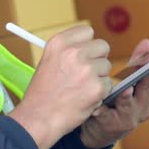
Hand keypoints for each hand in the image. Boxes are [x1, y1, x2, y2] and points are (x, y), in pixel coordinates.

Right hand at [8, 25, 111, 148]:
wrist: (39, 118)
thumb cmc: (42, 93)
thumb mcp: (48, 61)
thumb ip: (68, 51)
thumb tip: (88, 47)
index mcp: (59, 43)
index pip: (87, 31)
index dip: (87, 44)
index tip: (84, 54)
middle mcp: (73, 52)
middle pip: (102, 46)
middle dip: (98, 59)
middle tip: (86, 73)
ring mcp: (87, 69)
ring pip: (106, 67)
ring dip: (99, 77)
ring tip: (81, 89)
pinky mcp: (97, 87)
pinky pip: (108, 84)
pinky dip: (100, 93)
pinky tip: (84, 98)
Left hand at [79, 39, 148, 148]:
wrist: (100, 129)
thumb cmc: (118, 100)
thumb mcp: (130, 80)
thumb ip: (137, 62)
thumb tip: (147, 41)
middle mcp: (144, 106)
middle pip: (148, 88)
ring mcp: (129, 117)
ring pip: (129, 105)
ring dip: (128, 97)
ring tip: (126, 88)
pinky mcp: (111, 125)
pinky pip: (107, 117)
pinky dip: (103, 113)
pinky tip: (98, 108)